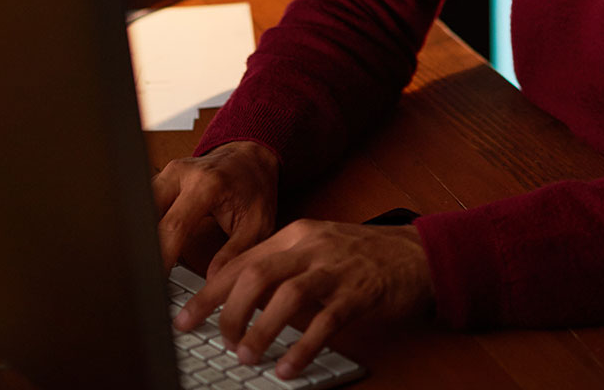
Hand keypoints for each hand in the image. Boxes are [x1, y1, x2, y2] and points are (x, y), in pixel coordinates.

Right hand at [151, 140, 279, 275]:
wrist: (249, 159)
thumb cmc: (254, 190)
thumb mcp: (256, 225)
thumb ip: (234, 254)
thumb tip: (212, 283)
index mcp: (207, 185)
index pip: (174, 226)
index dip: (162, 256)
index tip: (157, 280)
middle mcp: (183, 174)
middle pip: (148, 215)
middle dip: (145, 248)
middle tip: (148, 276)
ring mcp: (168, 173)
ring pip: (141, 209)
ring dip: (143, 236)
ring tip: (149, 262)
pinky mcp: (160, 177)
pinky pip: (144, 203)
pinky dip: (145, 224)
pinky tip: (149, 244)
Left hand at [175, 220, 433, 379]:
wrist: (416, 253)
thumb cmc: (362, 257)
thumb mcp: (316, 249)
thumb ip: (281, 268)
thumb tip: (236, 300)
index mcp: (295, 235)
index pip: (240, 261)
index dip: (209, 292)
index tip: (187, 319)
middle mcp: (311, 247)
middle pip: (256, 275)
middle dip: (229, 311)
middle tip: (223, 340)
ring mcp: (336, 269)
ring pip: (287, 296)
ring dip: (261, 329)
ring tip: (249, 355)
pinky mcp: (359, 293)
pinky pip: (325, 323)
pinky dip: (302, 348)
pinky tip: (288, 367)